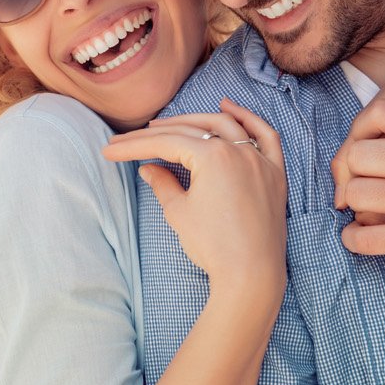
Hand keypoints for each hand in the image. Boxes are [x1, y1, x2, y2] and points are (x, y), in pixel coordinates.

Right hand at [103, 99, 286, 295]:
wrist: (251, 275)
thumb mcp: (179, 212)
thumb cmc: (214, 246)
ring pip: (225, 126)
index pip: (165, 144)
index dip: (133, 147)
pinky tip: (228, 108)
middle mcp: (238, 150)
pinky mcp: (274, 174)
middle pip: (190, 132)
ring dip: (195, 121)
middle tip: (130, 140)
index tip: (110, 150)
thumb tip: (149, 168)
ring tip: (168, 124)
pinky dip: (247, 119)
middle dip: (156, 134)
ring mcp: (259, 160)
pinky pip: (264, 137)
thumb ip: (162, 183)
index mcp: (212, 156)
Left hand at [344, 60, 384, 226]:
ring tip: (363, 209)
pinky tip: (359, 237)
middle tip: (363, 181)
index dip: (366, 129)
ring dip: (354, 205)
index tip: (370, 146)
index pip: (380, 114)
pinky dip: (355, 239)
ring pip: (357, 195)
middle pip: (358, 155)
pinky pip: (367, 237)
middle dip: (355, 171)